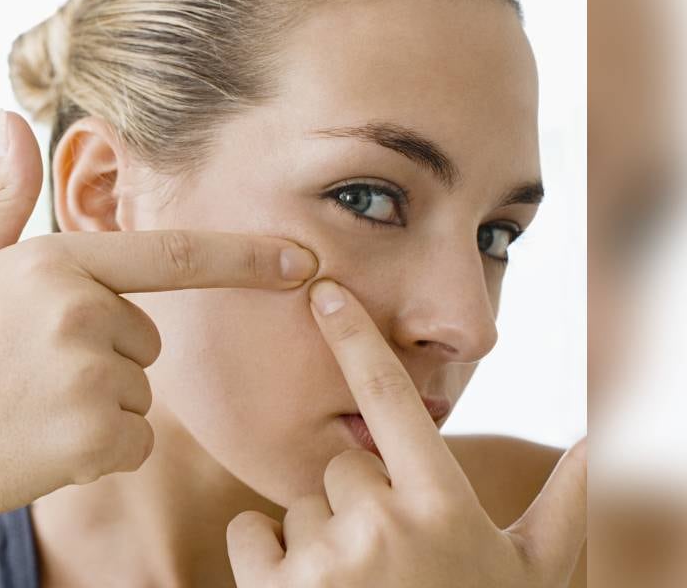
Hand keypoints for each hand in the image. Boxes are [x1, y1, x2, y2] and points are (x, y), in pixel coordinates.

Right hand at [0, 110, 319, 540]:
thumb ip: (2, 199)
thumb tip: (9, 118)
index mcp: (54, 261)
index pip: (171, 253)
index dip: (243, 257)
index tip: (302, 259)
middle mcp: (79, 308)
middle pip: (147, 340)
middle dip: (105, 360)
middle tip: (29, 379)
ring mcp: (89, 373)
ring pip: (140, 393)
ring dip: (98, 409)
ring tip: (26, 411)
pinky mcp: (95, 435)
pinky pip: (135, 441)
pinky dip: (99, 452)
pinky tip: (39, 447)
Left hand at [227, 279, 586, 587]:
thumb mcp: (531, 573)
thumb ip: (566, 505)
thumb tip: (603, 443)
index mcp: (443, 508)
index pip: (393, 402)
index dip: (355, 342)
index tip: (323, 292)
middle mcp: (384, 526)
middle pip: (341, 467)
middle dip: (357, 504)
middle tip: (388, 562)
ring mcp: (325, 562)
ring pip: (298, 505)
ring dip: (317, 538)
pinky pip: (250, 534)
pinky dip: (266, 558)